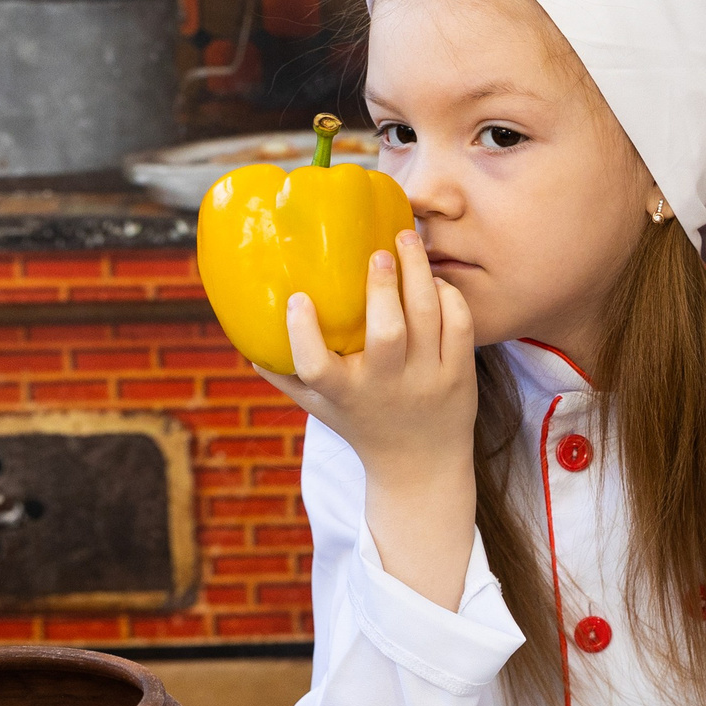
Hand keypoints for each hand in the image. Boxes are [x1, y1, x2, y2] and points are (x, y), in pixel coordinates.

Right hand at [256, 229, 478, 609]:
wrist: (421, 467)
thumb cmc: (361, 424)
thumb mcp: (319, 406)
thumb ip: (285, 374)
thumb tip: (245, 336)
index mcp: (344, 394)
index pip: (315, 367)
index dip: (302, 333)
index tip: (298, 299)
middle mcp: (387, 386)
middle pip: (387, 334)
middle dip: (382, 286)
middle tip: (377, 251)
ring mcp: (428, 379)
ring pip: (429, 318)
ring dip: (419, 272)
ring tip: (407, 239)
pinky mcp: (460, 373)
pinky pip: (459, 324)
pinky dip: (447, 295)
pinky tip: (432, 278)